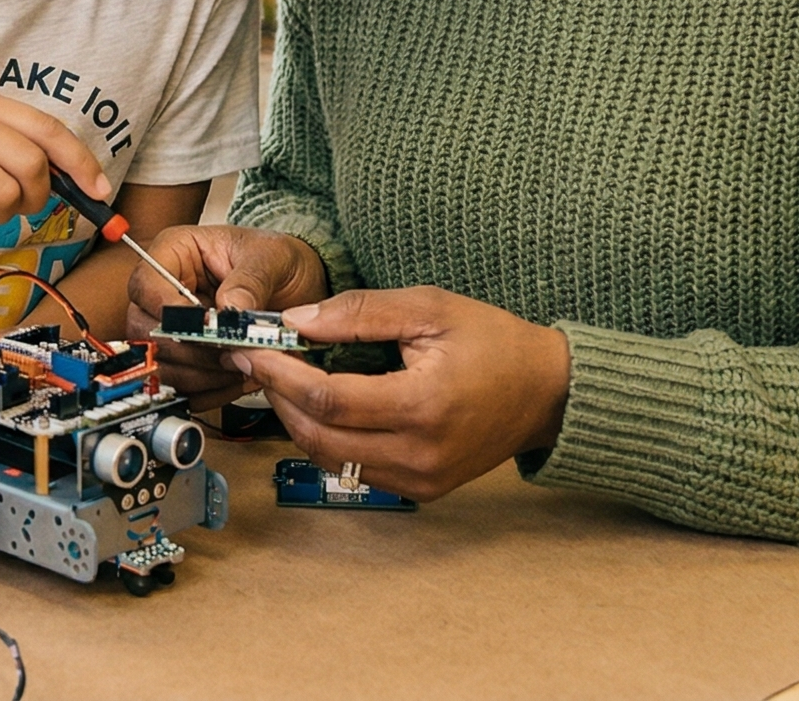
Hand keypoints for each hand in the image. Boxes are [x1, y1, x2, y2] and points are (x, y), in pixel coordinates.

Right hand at [125, 225, 329, 406]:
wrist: (296, 284)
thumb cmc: (275, 259)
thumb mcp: (270, 258)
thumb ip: (250, 281)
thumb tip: (229, 307)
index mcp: (174, 252)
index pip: (147, 284)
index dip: (170, 311)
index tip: (205, 326)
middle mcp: (164, 290)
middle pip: (144, 329)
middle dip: (187, 349)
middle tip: (227, 352)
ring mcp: (171, 327)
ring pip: (159, 362)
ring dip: (199, 374)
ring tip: (239, 367)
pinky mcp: (184, 357)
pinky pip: (180, 384)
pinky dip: (208, 391)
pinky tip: (238, 379)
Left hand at [228, 286, 571, 503]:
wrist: (546, 393)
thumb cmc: (493, 343)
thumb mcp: (430, 307)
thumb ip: (361, 313)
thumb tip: (297, 322)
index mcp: (422, 406)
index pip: (328, 400)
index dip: (282, 375)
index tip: (252, 348)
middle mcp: (419, 455)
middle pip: (318, 436)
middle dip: (278, 397)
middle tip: (256, 360)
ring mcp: (419, 480)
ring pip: (330, 458)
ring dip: (297, 420)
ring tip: (281, 379)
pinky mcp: (420, 491)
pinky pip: (355, 469)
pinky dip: (327, 439)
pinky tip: (320, 405)